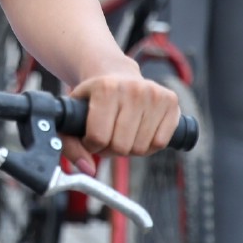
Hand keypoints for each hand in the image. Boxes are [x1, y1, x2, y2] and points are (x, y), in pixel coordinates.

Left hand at [63, 61, 182, 171]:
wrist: (116, 73)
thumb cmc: (93, 99)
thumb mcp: (73, 116)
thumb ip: (71, 146)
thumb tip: (88, 170)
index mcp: (105, 88)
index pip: (99, 138)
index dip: (92, 146)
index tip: (90, 137)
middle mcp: (132, 88)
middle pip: (121, 146)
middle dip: (111, 149)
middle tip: (108, 136)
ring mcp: (154, 93)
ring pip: (141, 148)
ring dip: (129, 148)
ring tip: (122, 133)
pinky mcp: (171, 100)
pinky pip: (160, 143)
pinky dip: (148, 146)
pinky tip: (139, 132)